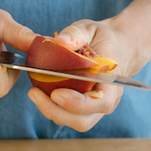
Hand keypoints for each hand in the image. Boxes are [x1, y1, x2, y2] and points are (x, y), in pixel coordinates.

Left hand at [26, 17, 140, 131]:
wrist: (116, 47)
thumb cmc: (103, 38)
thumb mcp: (90, 28)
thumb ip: (75, 33)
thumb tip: (59, 42)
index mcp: (113, 81)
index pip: (101, 102)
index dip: (78, 103)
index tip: (56, 93)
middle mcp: (108, 99)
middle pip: (84, 120)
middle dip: (57, 112)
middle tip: (34, 93)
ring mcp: (96, 107)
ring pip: (75, 122)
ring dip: (52, 112)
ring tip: (35, 93)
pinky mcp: (85, 109)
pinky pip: (69, 116)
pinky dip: (53, 109)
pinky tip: (41, 93)